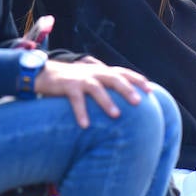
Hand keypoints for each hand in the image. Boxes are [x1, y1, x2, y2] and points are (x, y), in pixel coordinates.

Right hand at [35, 58, 149, 127]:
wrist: (44, 73)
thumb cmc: (71, 80)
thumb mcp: (90, 78)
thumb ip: (105, 84)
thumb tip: (124, 97)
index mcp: (101, 71)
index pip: (123, 72)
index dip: (137, 79)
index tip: (150, 90)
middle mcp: (93, 72)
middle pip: (114, 78)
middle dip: (127, 89)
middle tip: (138, 102)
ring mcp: (80, 78)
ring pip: (97, 88)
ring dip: (107, 101)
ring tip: (116, 115)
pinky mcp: (67, 85)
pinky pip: (76, 99)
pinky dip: (81, 112)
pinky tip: (85, 125)